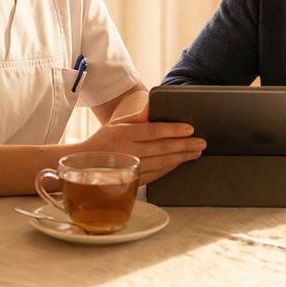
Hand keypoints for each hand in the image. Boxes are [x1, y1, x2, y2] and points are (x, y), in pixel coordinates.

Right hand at [81, 107, 204, 183]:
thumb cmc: (103, 140)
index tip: (190, 128)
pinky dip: (170, 168)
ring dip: (182, 158)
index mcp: (123, 134)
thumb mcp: (116, 124)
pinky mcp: (132, 180)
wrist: (84, 165)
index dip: (172, 129)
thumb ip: (136, 116)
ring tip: (196, 152)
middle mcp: (128, 151)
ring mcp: (131, 168)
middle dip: (184, 145)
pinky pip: (156, 175)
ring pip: (161, 163)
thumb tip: (153, 106)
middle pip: (161, 148)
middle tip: (201, 142)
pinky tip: (180, 162)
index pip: (153, 131)